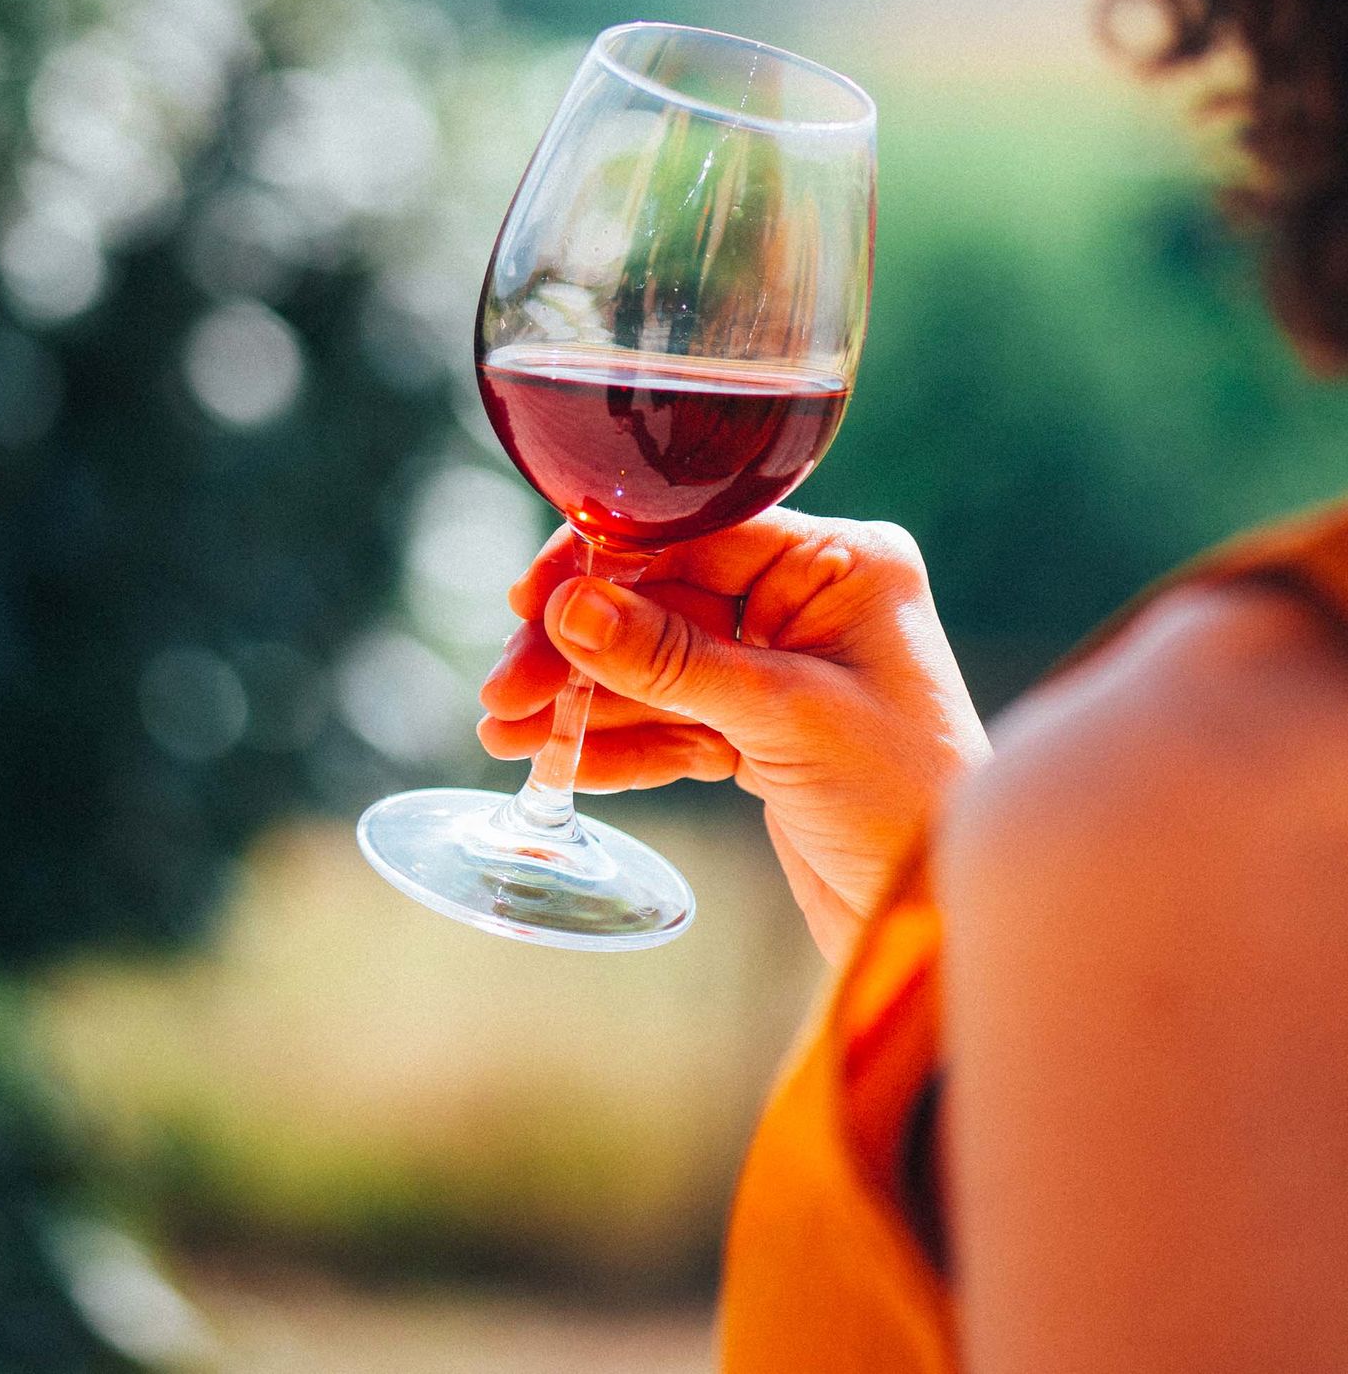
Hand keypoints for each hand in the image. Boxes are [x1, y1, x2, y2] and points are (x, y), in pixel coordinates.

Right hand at [479, 510, 989, 962]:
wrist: (951, 922)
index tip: (530, 603)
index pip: (695, 533)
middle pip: (661, 600)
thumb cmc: (910, 802)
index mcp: (840, 564)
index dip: (602, 564)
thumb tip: (569, 607)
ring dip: (583, 701)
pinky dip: (618, 744)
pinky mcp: (763, 732)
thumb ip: (672, 660)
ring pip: (656, 665)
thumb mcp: (785, 719)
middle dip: (578, 648)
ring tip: (505, 734)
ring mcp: (782, 666)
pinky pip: (672, 721)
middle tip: (504, 691)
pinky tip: (557, 761)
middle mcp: (810, 602)